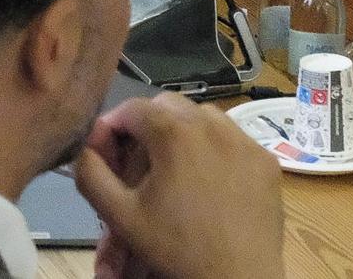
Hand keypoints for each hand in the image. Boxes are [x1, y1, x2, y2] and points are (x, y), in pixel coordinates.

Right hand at [75, 93, 285, 278]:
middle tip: (138, 160)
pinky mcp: (266, 161)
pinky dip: (216, 147)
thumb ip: (91, 173)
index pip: (132, 108)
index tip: (107, 151)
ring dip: (181, 131)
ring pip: (203, 117)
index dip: (112, 125)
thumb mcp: (120, 215)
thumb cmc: (176, 247)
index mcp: (174, 132)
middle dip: (147, 126)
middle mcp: (213, 125)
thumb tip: (87, 147)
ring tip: (172, 166)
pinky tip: (208, 177)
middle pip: (168, 105)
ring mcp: (245, 141)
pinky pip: (234, 138)